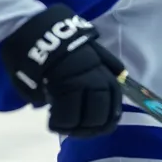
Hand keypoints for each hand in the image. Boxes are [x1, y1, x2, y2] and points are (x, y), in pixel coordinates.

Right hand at [0, 4, 123, 137]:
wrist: (42, 33)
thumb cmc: (66, 43)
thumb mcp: (94, 50)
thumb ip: (107, 65)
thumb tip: (119, 75)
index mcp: (107, 74)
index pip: (114, 107)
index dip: (105, 122)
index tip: (92, 126)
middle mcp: (99, 81)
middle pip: (101, 116)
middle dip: (90, 128)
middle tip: (76, 128)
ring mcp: (82, 86)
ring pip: (85, 120)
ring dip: (75, 129)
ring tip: (64, 125)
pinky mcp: (62, 89)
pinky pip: (66, 118)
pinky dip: (60, 124)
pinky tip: (53, 121)